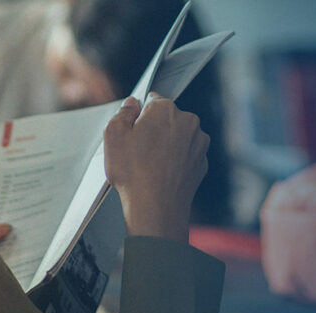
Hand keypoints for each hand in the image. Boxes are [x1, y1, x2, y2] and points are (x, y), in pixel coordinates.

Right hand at [104, 94, 208, 242]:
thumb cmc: (133, 173)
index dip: (139, 118)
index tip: (132, 133)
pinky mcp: (202, 163)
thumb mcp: (113, 135)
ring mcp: (198, 143)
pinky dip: (176, 161)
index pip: (151, 102)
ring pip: (178, 137)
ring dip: (166, 146)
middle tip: (138, 152)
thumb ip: (123, 112)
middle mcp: (188, 121)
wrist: (156, 208)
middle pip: (167, 119)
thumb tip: (132, 105)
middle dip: (154, 131)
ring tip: (150, 166)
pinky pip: (186, 155)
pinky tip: (162, 174)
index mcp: (165, 109)